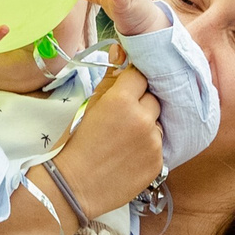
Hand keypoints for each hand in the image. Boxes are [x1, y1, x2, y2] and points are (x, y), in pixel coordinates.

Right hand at [44, 64, 161, 218]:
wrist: (73, 186)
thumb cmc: (76, 143)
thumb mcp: (89, 106)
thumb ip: (110, 79)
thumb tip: (121, 48)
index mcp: (122, 100)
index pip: (140, 75)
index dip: (132, 83)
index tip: (125, 91)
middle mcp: (143, 119)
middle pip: (154, 98)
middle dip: (142, 104)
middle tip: (123, 118)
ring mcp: (153, 142)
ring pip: (159, 122)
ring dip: (148, 126)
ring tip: (126, 139)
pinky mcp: (158, 162)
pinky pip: (160, 145)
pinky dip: (149, 147)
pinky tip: (130, 154)